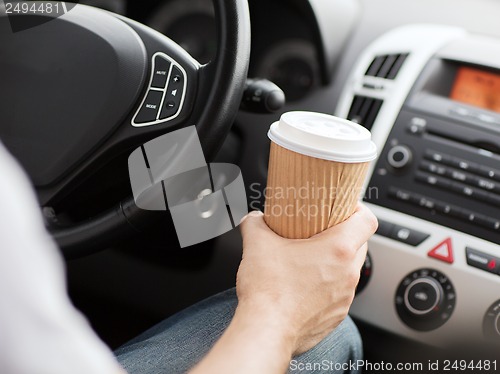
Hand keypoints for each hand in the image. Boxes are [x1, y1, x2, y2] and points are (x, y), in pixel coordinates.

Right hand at [236, 203, 377, 354]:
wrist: (266, 331)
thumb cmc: (268, 290)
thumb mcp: (257, 244)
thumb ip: (255, 223)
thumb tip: (254, 219)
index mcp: (337, 250)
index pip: (367, 221)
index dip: (357, 210)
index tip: (343, 208)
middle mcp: (348, 274)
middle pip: (360, 244)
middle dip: (343, 235)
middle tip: (321, 231)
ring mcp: (344, 298)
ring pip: (349, 271)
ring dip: (335, 263)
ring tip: (310, 259)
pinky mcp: (336, 316)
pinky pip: (339, 293)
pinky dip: (327, 286)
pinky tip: (304, 285)